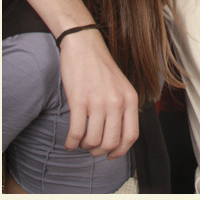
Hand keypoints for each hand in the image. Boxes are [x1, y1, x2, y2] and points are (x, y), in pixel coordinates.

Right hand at [59, 31, 139, 157]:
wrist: (83, 44)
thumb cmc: (99, 66)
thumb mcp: (121, 85)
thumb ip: (123, 107)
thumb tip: (116, 134)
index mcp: (130, 99)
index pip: (131, 136)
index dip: (120, 151)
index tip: (111, 155)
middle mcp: (117, 102)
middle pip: (111, 142)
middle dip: (99, 151)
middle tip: (91, 148)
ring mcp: (98, 102)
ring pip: (93, 140)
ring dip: (84, 146)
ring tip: (80, 142)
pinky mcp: (79, 100)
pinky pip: (76, 132)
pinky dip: (71, 142)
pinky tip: (69, 142)